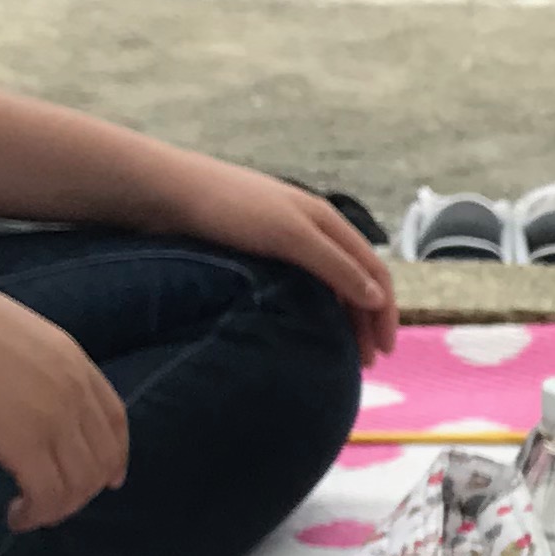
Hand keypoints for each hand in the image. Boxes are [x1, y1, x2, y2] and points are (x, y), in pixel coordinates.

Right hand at [0, 252, 129, 532]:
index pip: (114, 418)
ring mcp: (53, 416)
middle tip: (52, 504)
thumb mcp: (2, 334)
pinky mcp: (23, 444)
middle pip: (102, 458)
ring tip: (28, 514)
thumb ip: (26, 365)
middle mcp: (73, 388)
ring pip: (80, 483)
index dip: (114, 455)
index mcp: (70, 357)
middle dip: (83, 489)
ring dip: (58, 508)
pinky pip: (49, 496)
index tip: (107, 479)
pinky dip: (37, 515)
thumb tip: (15, 394)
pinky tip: (15, 517)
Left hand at [142, 152, 396, 364]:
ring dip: (340, 316)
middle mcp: (312, 230)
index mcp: (327, 222)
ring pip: (328, 283)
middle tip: (364, 363)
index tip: (384, 351)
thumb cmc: (232, 210)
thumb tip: (378, 299)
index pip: (374, 270)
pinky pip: (299, 284)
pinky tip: (302, 326)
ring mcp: (284, 239)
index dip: (385, 311)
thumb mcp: (291, 237)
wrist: (169, 193)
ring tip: (337, 352)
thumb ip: (336, 266)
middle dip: (366, 319)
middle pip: (355, 279)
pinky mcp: (257, 250)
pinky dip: (312, 308)